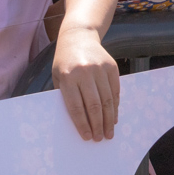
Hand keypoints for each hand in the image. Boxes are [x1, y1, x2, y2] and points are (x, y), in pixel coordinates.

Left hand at [53, 25, 118, 141]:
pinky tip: (113, 116)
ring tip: (109, 132)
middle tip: (100, 138)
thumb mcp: (58, 77)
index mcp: (68, 77)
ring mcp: (99, 68)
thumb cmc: (64, 61)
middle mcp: (84, 72)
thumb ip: (66, 96)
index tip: (87, 137)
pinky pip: (115, 91)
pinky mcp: (111, 66)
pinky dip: (115, 106)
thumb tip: (78, 122)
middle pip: (94, 105)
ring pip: (107, 100)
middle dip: (98, 125)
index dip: (82, 124)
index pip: (76, 106)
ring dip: (109, 119)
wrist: (78, 36)